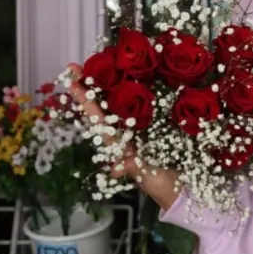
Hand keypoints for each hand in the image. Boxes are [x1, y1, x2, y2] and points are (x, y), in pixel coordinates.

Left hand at [67, 63, 181, 210]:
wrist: (181, 189)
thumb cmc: (159, 183)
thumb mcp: (144, 173)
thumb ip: (131, 167)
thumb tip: (116, 168)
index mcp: (118, 142)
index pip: (97, 117)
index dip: (84, 98)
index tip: (71, 80)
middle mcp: (124, 133)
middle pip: (102, 106)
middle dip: (89, 86)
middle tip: (75, 66)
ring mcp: (139, 129)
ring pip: (120, 103)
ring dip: (109, 85)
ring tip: (100, 64)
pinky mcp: (157, 126)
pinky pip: (143, 106)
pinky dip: (138, 91)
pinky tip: (138, 77)